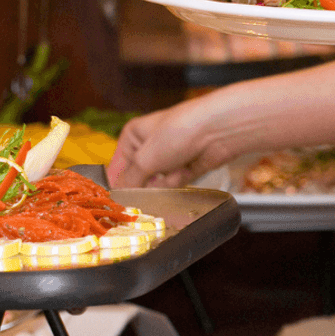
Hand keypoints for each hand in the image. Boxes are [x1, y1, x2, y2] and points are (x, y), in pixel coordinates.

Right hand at [106, 102, 236, 187]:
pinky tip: (187, 170)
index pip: (116, 170)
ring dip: (165, 183)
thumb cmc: (180, 131)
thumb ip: (130, 181)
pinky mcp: (185, 169)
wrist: (219, 130)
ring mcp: (168, 159)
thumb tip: (119, 198)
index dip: (115, 188)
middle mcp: (149, 148)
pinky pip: (174, 186)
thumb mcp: (146, 158)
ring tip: (175, 169)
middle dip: (145, 186)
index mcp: (133, 138)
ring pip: (157, 186)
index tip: (115, 205)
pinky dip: (179, 182)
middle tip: (150, 188)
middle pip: (137, 181)